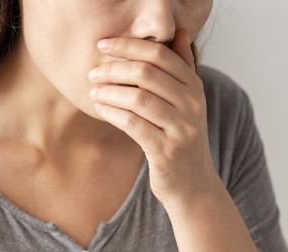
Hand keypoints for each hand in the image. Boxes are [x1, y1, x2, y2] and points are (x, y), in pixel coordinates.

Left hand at [88, 28, 220, 208]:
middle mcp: (192, 104)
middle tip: (93, 72)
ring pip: (138, 98)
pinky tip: (100, 107)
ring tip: (93, 90)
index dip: (129, 45)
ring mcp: (181, 128)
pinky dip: (112, 112)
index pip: (160, 54)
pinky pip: (133, 124)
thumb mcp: (187, 100)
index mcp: (195, 86)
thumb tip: (178, 32)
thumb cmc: (180, 136)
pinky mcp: (166, 151)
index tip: (103, 45)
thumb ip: (182, 67)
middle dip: (114, 69)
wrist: (192, 182)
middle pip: (147, 73)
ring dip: (109, 91)